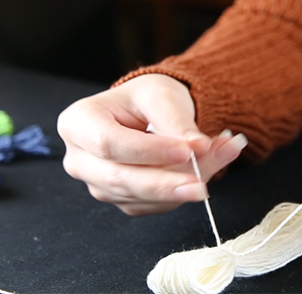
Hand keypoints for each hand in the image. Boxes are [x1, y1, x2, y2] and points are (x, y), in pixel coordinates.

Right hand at [58, 74, 247, 215]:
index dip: (148, 152)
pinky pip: (154, 206)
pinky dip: (183, 191)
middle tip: (205, 180)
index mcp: (78, 123)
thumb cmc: (145, 98)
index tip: (186, 151)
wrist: (148, 112)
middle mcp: (80, 159)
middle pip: (122, 179)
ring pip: (142, 196)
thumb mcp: (161, 95)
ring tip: (223, 156)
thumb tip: (199, 147)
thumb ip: (176, 121)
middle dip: (167, 182)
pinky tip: (208, 170)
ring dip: (185, 184)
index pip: (109, 144)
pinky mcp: (122, 200)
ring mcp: (99, 185)